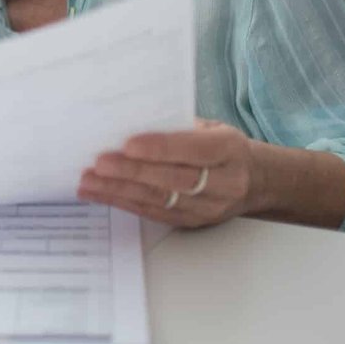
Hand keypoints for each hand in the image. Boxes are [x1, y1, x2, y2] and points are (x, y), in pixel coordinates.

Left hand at [78, 119, 261, 228]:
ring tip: (89, 181)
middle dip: (132, 172)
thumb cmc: (225, 148)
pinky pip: (153, 213)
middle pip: (173, 180)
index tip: (128, 144)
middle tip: (99, 164)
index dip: (160, 148)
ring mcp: (208, 208)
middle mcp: (224, 183)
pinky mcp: (191, 223)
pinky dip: (123, 203)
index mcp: (230, 151)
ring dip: (119, 191)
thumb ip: (179, 126)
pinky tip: (100, 194)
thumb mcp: (213, 127)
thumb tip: (132, 120)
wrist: (255, 181)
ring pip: (159, 200)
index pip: (193, 151)